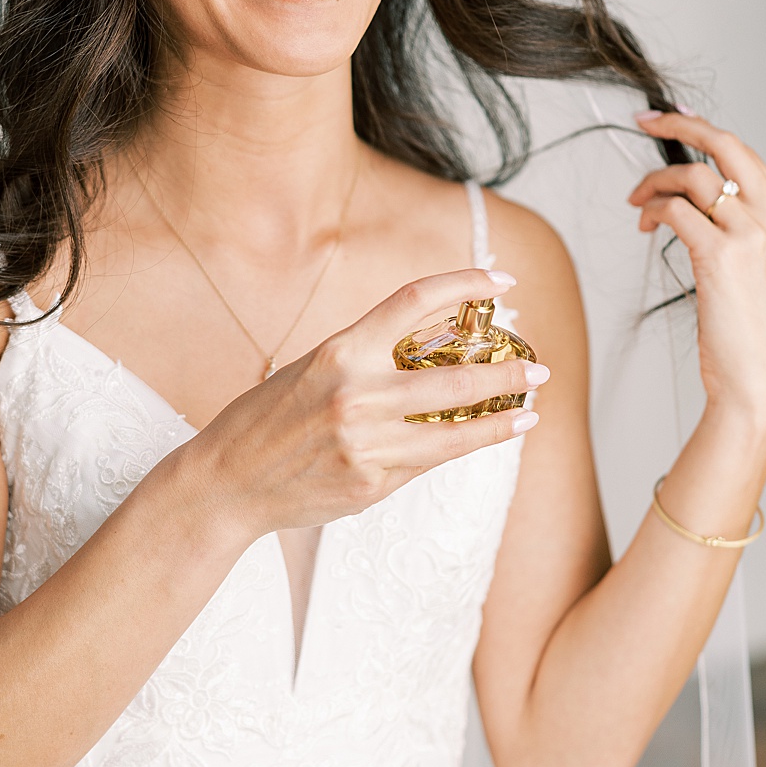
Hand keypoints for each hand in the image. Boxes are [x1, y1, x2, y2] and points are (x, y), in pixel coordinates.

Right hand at [192, 269, 548, 536]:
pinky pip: (426, 462)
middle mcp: (357, 394)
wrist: (228, 482)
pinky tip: (481, 441)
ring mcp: (367, 444)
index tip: (502, 282)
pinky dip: (457, 449)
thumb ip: (369, 358)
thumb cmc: (268, 420)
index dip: (465, 284)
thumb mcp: (312, 369)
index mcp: (340, 351)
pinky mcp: (372, 484)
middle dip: (506, 374)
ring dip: (500, 421)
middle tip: (537, 370)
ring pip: (456, 431)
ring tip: (527, 414)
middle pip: (455, 378)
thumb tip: (435, 348)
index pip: (414, 300)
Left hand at [629, 110, 765, 448]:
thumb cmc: (752, 336)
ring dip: (655, 182)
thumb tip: (694, 198)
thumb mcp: (760, 271)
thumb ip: (740, 229)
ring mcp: (754, 234)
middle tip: (644, 122)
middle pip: (725, 146)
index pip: (746, 155)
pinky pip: (675, 210)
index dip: (704, 132)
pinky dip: (653, 210)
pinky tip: (644, 224)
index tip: (673, 121)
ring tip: (637, 204)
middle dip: (679, 126)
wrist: (759, 384)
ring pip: (693, 176)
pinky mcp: (722, 255)